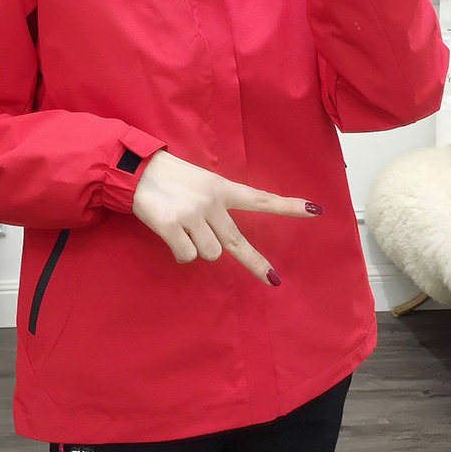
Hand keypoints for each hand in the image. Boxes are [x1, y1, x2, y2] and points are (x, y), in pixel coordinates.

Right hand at [131, 149, 325, 285]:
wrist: (136, 170)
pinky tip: (170, 234)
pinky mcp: (171, 227)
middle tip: (273, 281)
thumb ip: (215, 203)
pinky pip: (186, 256)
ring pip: (209, 253)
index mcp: (221, 188)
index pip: (260, 198)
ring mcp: (192, 216)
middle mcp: (211, 203)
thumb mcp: (200, 181)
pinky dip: (179, 251)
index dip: (287, 206)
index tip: (314, 211)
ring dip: (197, 248)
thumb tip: (221, 238)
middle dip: (255, 263)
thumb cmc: (169, 176)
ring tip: (182, 227)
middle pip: (237, 242)